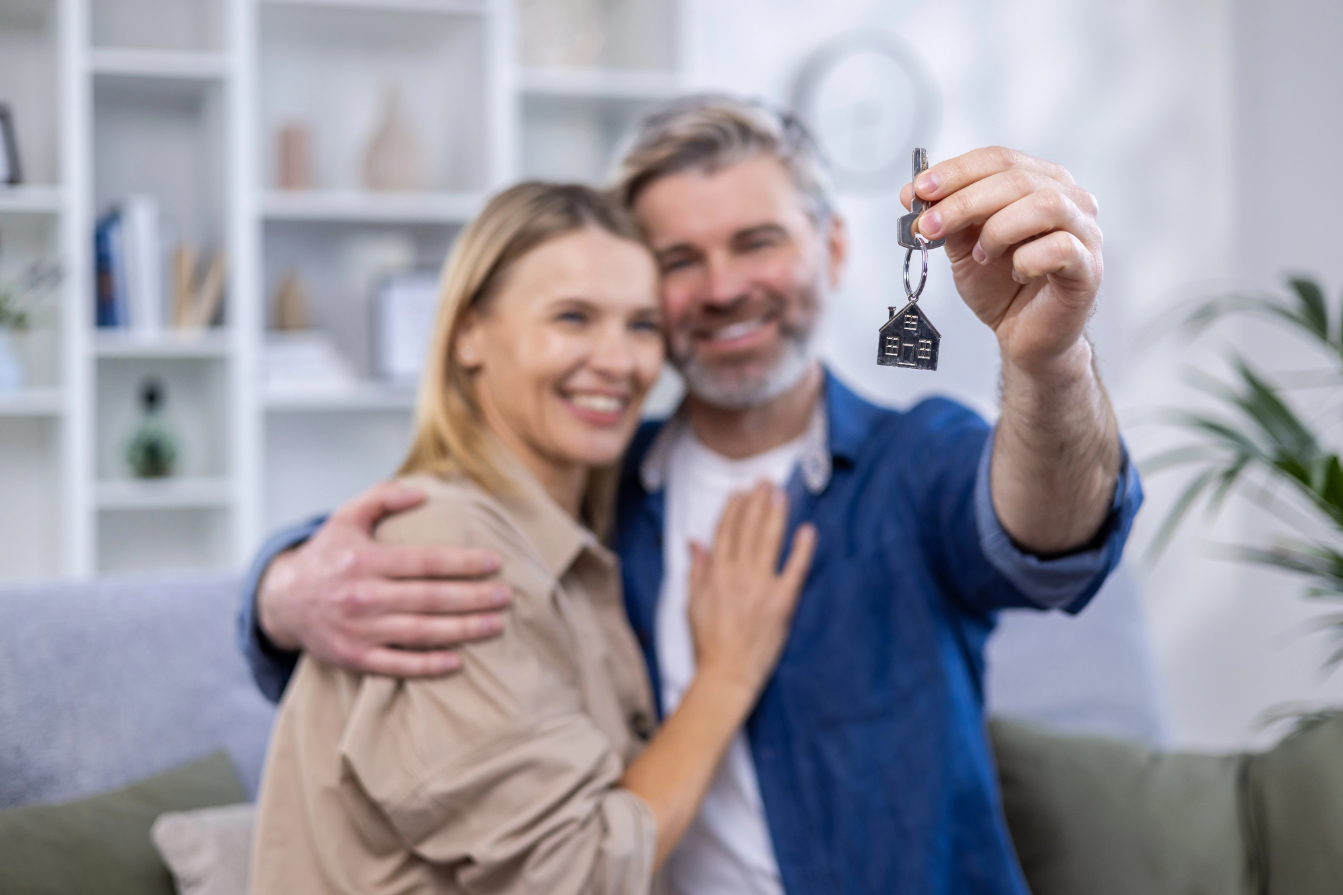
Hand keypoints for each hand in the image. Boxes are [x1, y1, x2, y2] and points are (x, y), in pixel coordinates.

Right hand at [256, 481, 509, 676]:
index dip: (463, 562)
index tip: (495, 563)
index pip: (425, 561)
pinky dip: (427, 665)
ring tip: (495, 625)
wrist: (283, 601)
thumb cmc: (326, 556)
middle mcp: (362, 595)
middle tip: (507, 596)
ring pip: (420, 632)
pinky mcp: (354, 657)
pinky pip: (396, 665)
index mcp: (364, 560)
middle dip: (473, 597)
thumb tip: (422, 491)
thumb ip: (382, 497)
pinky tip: (457, 660)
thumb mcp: (345, 517)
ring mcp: (358, 630)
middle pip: (430, 598)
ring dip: (462, 630)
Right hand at [688, 482, 816, 700]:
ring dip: (776, 514)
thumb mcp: (692, 603)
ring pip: (769, 540)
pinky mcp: (782, 602)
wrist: (727, 673)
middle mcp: (738, 574)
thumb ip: (696, 570)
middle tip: (765, 482)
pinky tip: (808, 530)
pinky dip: (802, 549)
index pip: (726, 531)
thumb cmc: (708, 642)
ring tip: (781, 494)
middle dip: (757, 502)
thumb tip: (694, 543)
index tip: (741, 491)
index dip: (734, 508)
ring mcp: (761, 587)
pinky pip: (795, 569)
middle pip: (749, 528)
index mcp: (716, 574)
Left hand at [901, 146, 1103, 378]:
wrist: (1024, 335)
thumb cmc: (1001, 286)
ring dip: (998, 229)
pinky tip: (1015, 273)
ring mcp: (1084, 232)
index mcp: (1038, 182)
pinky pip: (1060, 248)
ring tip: (981, 256)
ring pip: (1044, 205)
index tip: (920, 189)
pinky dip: (1027, 259)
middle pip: (1017, 179)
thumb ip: (945, 217)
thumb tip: (911, 193)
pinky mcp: (1088, 268)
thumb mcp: (963, 246)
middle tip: (931, 225)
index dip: (957, 171)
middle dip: (964, 201)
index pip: (998, 160)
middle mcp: (1069, 199)